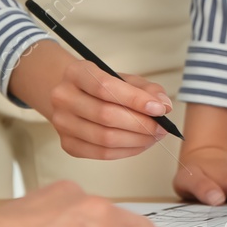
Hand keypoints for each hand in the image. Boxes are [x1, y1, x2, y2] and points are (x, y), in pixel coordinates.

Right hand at [9, 40, 172, 159]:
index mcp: (76, 73)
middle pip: (106, 115)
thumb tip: (164, 106)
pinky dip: (127, 151)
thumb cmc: (102, 87)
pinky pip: (102, 153)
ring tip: (154, 136)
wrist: (73, 97)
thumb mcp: (124, 79)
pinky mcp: (68, 144)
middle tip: (162, 128)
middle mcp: (63, 97)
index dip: (135, 100)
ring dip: (137, 140)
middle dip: (141, 124)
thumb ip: (146, 89)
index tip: (159, 109)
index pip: (105, 87)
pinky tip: (140, 144)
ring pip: (105, 138)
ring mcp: (62, 123)